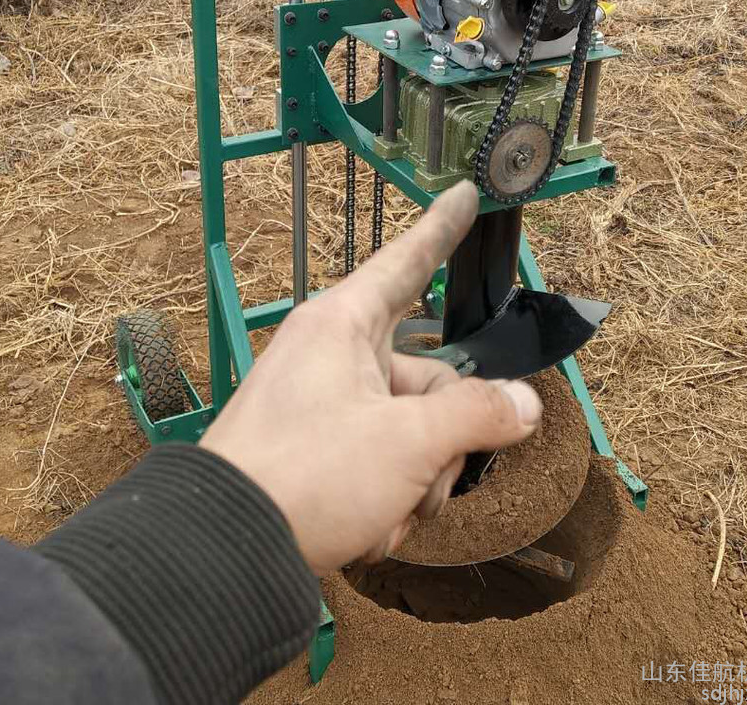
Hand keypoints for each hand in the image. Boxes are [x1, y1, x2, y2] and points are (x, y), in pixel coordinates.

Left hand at [200, 180, 542, 573]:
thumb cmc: (309, 475)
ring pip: (410, 426)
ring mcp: (323, 405)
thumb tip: (523, 404)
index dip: (442, 229)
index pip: (406, 262)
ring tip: (391, 513)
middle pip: (427, 375)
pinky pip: (381, 459)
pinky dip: (388, 497)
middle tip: (432, 476)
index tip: (466, 194)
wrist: (223, 552)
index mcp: (343, 326)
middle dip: (444, 436)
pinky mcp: (317, 451)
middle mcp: (332, 356)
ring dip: (419, 479)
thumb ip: (477, 414)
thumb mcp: (410, 441)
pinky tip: (371, 530)